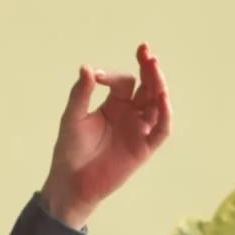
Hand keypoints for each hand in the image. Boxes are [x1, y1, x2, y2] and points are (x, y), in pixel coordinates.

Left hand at [38, 43, 171, 228]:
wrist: (71, 183)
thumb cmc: (70, 150)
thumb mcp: (72, 118)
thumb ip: (80, 94)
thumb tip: (86, 67)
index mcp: (115, 104)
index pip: (125, 82)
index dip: (113, 76)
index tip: (97, 78)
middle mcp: (131, 114)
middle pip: (147, 87)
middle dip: (149, 68)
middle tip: (146, 51)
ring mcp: (139, 130)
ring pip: (156, 104)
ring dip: (158, 85)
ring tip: (154, 66)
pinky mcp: (144, 148)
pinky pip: (161, 130)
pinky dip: (164, 114)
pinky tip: (161, 97)